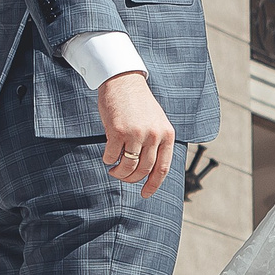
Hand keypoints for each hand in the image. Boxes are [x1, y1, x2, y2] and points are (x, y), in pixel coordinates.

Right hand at [98, 72, 175, 196]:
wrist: (123, 81)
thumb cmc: (138, 103)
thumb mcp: (157, 121)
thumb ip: (157, 142)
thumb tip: (150, 170)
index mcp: (167, 134)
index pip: (163, 168)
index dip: (153, 184)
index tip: (145, 194)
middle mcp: (154, 135)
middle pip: (144, 170)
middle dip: (132, 179)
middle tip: (123, 177)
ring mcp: (136, 133)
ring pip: (128, 166)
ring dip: (119, 173)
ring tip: (114, 170)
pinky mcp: (117, 131)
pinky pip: (112, 156)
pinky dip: (108, 160)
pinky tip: (108, 156)